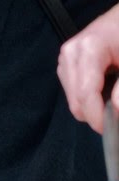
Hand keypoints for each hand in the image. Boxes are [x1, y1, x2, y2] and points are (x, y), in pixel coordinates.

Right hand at [59, 4, 118, 132]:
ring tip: (113, 97)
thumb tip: (115, 111)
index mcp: (88, 50)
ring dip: (93, 106)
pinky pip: (73, 91)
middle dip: (97, 114)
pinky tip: (104, 89)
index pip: (86, 95)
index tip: (114, 130)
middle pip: (76, 101)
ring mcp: (65, 56)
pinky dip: (89, 98)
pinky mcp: (66, 61)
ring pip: (73, 99)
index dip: (100, 119)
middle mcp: (70, 53)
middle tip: (117, 114)